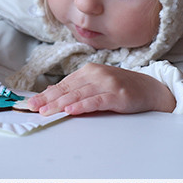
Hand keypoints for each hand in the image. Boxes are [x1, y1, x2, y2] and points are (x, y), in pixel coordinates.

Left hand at [26, 63, 175, 115]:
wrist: (150, 89)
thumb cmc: (121, 88)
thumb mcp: (96, 85)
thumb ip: (77, 90)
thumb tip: (52, 96)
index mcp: (88, 71)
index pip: (63, 84)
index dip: (46, 94)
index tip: (32, 103)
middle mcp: (96, 74)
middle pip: (68, 89)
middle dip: (49, 100)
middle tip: (34, 108)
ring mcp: (107, 83)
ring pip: (79, 94)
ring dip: (60, 104)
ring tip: (47, 111)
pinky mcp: (117, 95)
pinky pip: (96, 101)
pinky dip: (82, 105)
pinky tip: (71, 110)